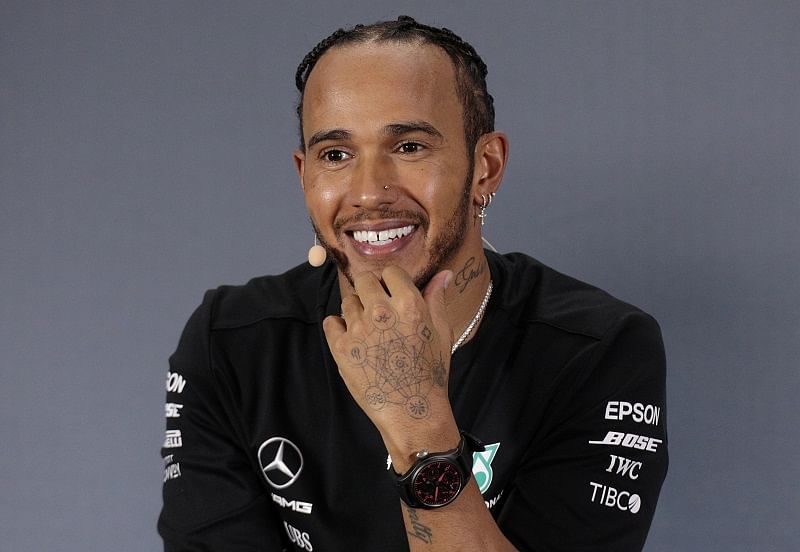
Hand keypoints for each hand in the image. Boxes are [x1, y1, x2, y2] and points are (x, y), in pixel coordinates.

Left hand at [323, 266, 458, 466]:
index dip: (392, 282)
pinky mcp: (341, 347)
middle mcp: (381, 312)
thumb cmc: (430, 373)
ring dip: (356, 310)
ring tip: (369, 331)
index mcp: (408, 304)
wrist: (412, 411)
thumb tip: (444, 274)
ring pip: (348, 301)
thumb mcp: (441, 333)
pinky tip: (353, 339)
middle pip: (364, 280)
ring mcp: (358, 329)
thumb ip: (437, 299)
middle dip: (371, 291)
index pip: (391, 272)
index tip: (393, 294)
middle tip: (378, 310)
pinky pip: (331, 322)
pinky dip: (339, 327)